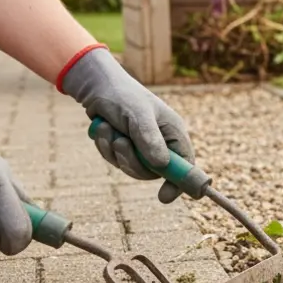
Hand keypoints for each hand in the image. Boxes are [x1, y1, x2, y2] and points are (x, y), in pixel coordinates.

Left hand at [60, 47, 193, 203]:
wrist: (96, 85)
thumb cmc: (122, 95)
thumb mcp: (137, 115)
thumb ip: (149, 139)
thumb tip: (161, 165)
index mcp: (173, 132)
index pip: (185, 164)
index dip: (179, 182)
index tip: (164, 197)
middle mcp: (161, 142)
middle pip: (154, 172)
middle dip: (132, 161)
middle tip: (120, 143)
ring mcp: (142, 146)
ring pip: (132, 167)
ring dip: (115, 152)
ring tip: (108, 128)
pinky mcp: (125, 147)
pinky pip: (116, 161)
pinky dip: (106, 148)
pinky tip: (103, 129)